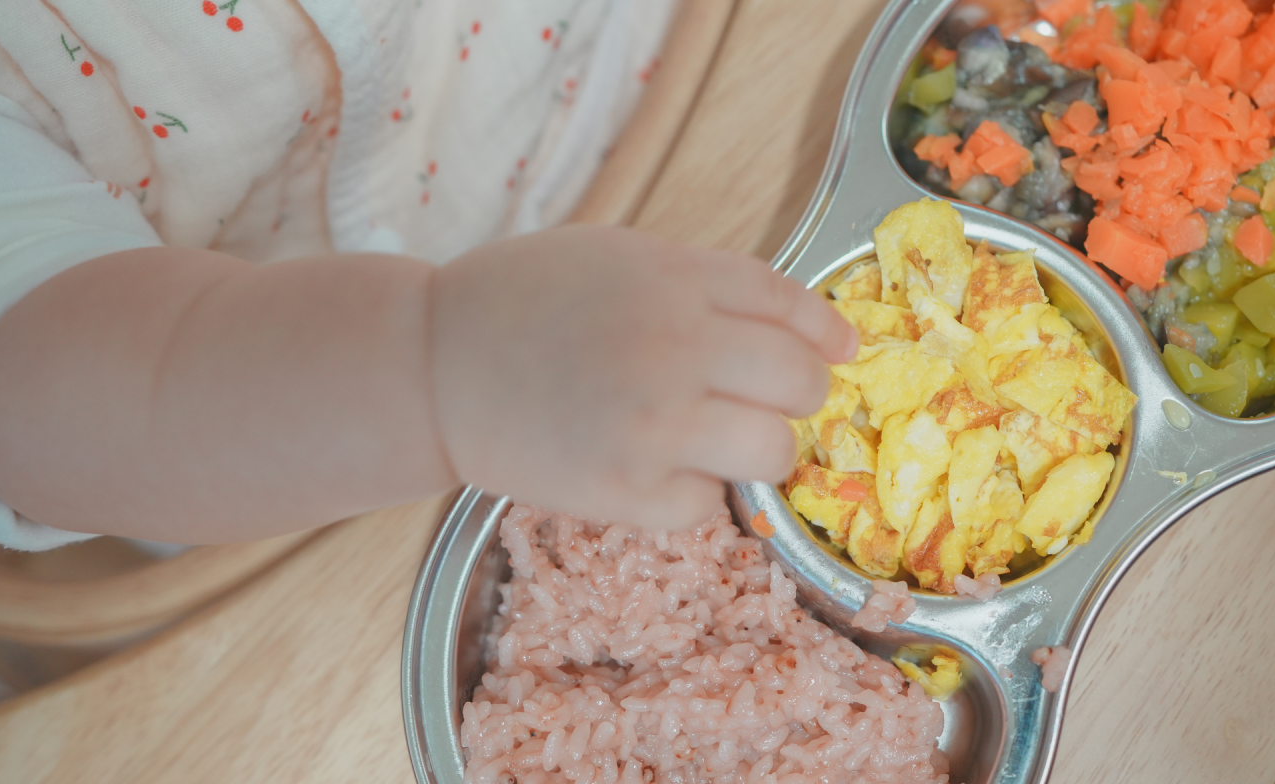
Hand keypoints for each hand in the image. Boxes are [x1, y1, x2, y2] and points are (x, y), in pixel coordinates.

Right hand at [430, 224, 857, 529]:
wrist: (432, 367)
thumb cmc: (519, 302)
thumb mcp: (617, 256)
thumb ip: (701, 283)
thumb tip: (794, 326)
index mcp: (675, 280)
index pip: (790, 306)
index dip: (827, 331)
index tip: (842, 350)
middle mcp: (676, 348)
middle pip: (800, 385)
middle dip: (797, 395)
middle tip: (768, 401)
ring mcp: (654, 424)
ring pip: (772, 453)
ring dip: (756, 447)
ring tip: (715, 439)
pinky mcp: (626, 491)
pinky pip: (709, 504)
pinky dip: (695, 491)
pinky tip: (656, 468)